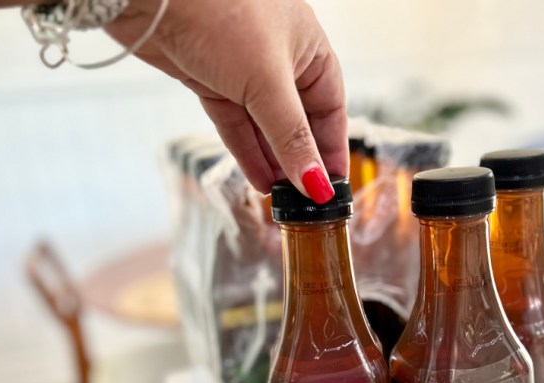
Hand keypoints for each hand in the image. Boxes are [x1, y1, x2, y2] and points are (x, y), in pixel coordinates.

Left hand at [107, 0, 346, 201]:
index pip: (331, 108)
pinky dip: (247, 152)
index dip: (332, 149)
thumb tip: (316, 185)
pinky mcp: (211, 80)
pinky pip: (236, 125)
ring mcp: (243, 70)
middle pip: (298, 121)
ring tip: (280, 200)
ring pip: (265, 127)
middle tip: (304, 202)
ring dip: (273, 162)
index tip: (332, 188)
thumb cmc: (221, 15)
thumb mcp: (267, 83)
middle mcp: (280, 58)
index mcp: (309, 47)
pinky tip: (259, 181)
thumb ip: (291, 138)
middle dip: (300, 161)